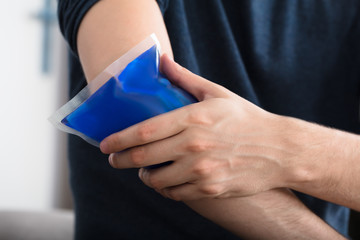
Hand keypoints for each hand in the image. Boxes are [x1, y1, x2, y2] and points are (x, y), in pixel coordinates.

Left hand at [100, 54, 294, 200]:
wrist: (278, 149)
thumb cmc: (246, 119)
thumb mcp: (216, 93)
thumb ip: (185, 78)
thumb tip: (162, 61)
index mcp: (192, 119)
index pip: (143, 131)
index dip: (118, 140)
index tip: (105, 145)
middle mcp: (194, 146)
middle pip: (142, 157)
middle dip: (121, 161)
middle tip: (115, 160)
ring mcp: (201, 170)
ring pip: (156, 181)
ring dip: (145, 177)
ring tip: (145, 171)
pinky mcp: (210, 189)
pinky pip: (175, 193)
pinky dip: (165, 189)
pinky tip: (167, 182)